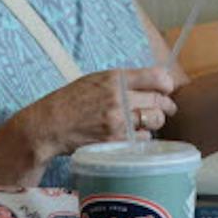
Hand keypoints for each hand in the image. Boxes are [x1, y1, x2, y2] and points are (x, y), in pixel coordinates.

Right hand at [27, 66, 180, 156]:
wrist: (50, 124)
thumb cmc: (72, 100)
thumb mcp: (96, 79)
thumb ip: (125, 80)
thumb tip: (155, 83)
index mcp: (115, 78)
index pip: (158, 76)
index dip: (167, 83)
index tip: (167, 89)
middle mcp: (119, 98)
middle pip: (160, 101)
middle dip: (166, 105)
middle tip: (166, 109)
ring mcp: (118, 121)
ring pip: (155, 121)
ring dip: (154, 122)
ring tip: (144, 121)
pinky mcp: (115, 140)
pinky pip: (143, 139)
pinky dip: (141, 137)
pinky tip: (131, 134)